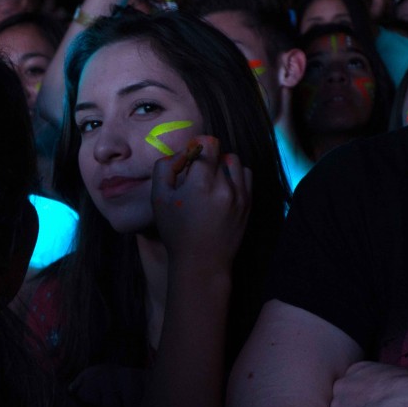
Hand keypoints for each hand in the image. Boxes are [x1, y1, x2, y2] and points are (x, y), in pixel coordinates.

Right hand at [151, 136, 251, 271]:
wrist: (202, 262)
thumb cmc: (176, 231)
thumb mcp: (159, 198)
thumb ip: (165, 168)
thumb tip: (180, 153)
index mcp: (201, 183)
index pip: (207, 144)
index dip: (196, 146)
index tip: (189, 158)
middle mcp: (225, 186)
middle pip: (220, 153)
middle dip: (206, 159)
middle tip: (195, 176)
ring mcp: (240, 195)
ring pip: (235, 161)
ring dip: (222, 165)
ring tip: (210, 181)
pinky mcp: (248, 203)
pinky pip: (246, 175)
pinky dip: (235, 175)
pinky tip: (222, 188)